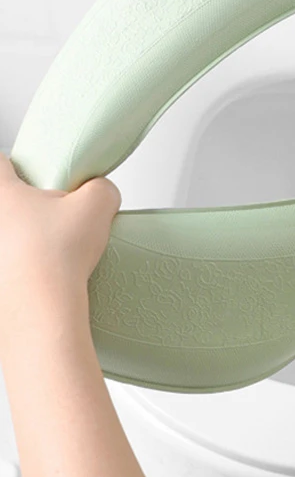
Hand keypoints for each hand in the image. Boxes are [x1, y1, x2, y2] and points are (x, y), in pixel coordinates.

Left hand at [0, 152, 119, 356]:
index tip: (26, 173)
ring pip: (4, 238)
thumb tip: (100, 193)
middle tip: (45, 217)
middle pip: (3, 203)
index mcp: (1, 194)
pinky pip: (6, 271)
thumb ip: (102, 189)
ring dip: (18, 241)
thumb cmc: (56, 257)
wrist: (40, 312)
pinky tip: (37, 282)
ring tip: (44, 254)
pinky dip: (17, 274)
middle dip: (21, 208)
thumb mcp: (97, 206)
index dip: (12, 164)